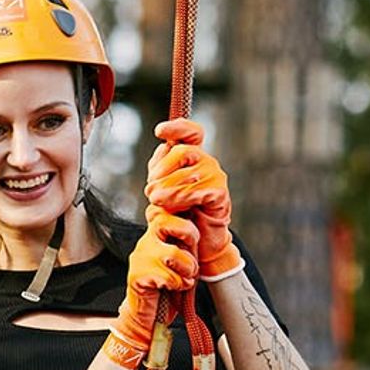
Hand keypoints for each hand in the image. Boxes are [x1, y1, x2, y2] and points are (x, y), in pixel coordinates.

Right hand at [101, 206, 198, 368]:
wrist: (148, 317)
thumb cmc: (168, 289)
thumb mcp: (181, 262)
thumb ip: (187, 246)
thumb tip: (201, 232)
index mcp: (156, 235)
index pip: (169, 212)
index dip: (187, 224)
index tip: (193, 241)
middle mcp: (146, 242)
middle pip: (168, 221)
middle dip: (188, 236)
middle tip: (191, 257)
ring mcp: (139, 258)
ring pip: (174, 254)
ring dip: (187, 270)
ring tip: (184, 280)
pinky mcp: (137, 275)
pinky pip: (168, 276)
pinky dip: (177, 285)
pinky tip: (172, 289)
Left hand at [144, 119, 243, 281]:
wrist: (200, 242)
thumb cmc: (181, 215)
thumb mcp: (163, 189)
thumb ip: (160, 169)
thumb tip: (161, 149)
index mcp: (192, 157)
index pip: (191, 132)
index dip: (177, 127)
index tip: (159, 131)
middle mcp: (206, 162)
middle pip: (182, 151)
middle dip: (162, 169)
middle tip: (150, 190)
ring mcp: (216, 177)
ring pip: (188, 173)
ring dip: (167, 188)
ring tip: (155, 201)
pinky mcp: (220, 194)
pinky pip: (198, 191)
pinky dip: (181, 199)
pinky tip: (173, 208)